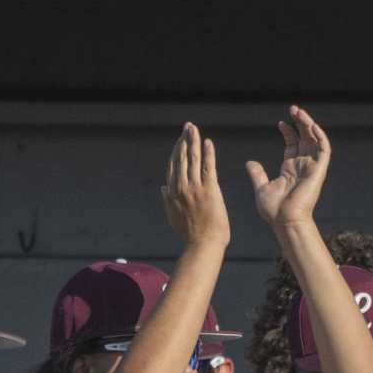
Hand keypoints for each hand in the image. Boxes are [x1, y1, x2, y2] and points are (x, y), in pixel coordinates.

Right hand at [162, 122, 229, 248]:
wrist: (203, 245)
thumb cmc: (191, 234)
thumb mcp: (173, 217)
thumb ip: (167, 201)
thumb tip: (163, 187)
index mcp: (172, 192)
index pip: (173, 166)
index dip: (176, 151)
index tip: (180, 140)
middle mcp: (181, 187)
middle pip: (181, 158)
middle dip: (184, 140)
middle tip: (187, 127)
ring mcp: (195, 188)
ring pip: (192, 159)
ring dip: (193, 142)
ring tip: (194, 129)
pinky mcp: (209, 190)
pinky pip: (207, 167)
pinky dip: (207, 154)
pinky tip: (207, 142)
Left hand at [246, 105, 331, 233]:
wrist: (284, 220)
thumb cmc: (274, 210)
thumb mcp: (261, 187)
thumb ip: (257, 174)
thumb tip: (250, 162)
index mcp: (290, 169)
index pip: (293, 145)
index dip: (288, 131)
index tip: (280, 122)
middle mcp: (303, 167)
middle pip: (305, 139)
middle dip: (300, 123)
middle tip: (293, 109)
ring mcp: (312, 168)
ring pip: (315, 140)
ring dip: (309, 124)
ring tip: (299, 112)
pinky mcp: (319, 171)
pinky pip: (325, 150)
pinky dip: (321, 136)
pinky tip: (312, 125)